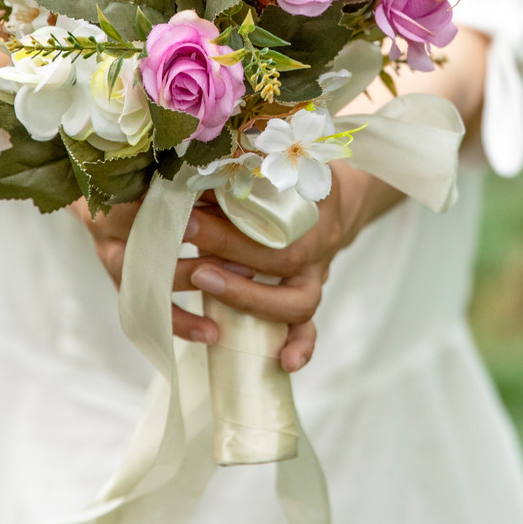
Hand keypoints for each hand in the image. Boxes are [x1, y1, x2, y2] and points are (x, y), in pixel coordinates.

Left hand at [71, 162, 404, 372]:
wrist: (340, 194)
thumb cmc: (294, 173)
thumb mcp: (274, 159)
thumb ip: (239, 164)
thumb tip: (182, 160)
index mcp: (306, 202)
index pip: (267, 218)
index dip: (225, 224)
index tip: (183, 220)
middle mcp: (314, 241)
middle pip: (281, 259)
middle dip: (232, 258)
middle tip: (191, 260)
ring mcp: (314, 274)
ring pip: (298, 301)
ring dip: (255, 303)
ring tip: (212, 295)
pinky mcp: (308, 295)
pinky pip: (310, 328)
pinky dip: (299, 345)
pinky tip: (283, 364)